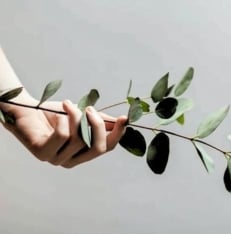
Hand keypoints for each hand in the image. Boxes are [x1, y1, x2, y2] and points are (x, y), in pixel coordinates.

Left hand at [0, 93, 126, 167]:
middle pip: (97, 148)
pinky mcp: (43, 153)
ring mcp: (57, 159)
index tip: (124, 118)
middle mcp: (72, 161)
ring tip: (68, 105)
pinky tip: (59, 112)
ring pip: (79, 139)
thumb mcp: (82, 117)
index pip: (107, 148)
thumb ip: (101, 121)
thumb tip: (124, 121)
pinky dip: (64, 118)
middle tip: (90, 109)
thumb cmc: (55, 114)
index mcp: (83, 153)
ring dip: (76, 117)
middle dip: (98, 125)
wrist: (27, 110)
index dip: (117, 134)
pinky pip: (63, 135)